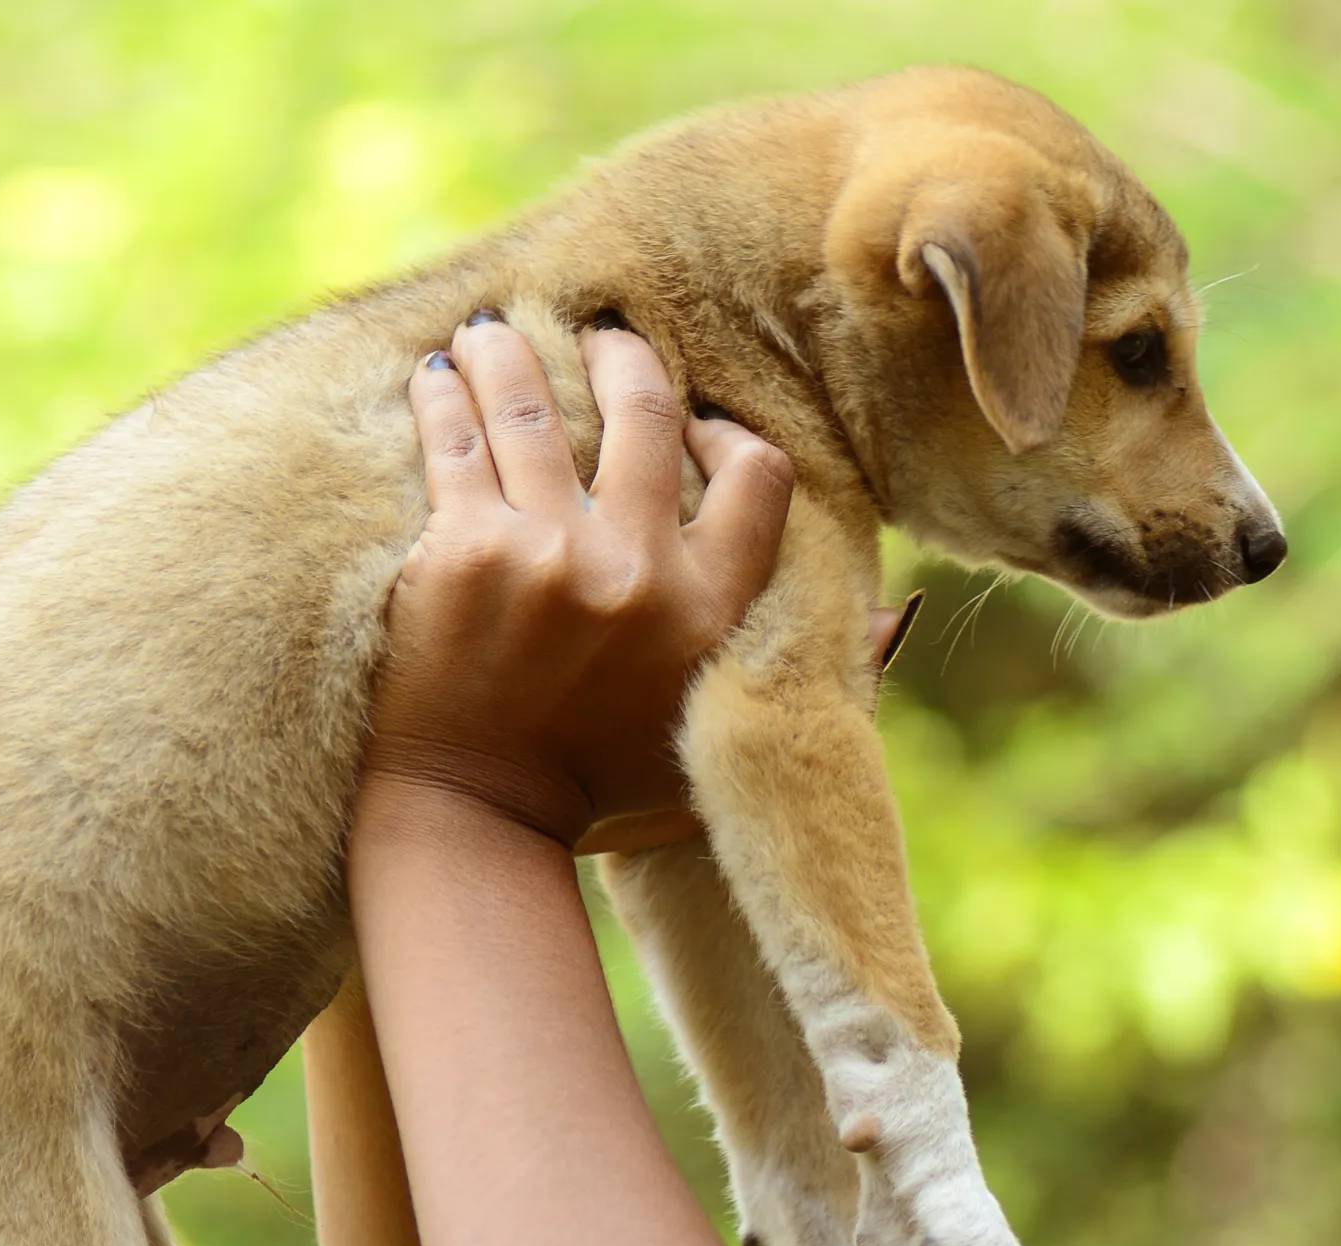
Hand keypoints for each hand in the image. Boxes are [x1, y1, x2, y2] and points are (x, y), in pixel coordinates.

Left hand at [366, 312, 795, 847]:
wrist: (478, 820)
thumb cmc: (601, 793)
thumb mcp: (727, 741)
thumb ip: (808, 676)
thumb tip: (902, 611)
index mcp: (709, 611)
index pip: (756, 478)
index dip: (726, 436)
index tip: (694, 422)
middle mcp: (636, 573)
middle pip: (644, 416)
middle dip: (623, 359)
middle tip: (602, 338)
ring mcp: (545, 555)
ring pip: (533, 408)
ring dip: (514, 354)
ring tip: (498, 330)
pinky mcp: (459, 553)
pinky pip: (454, 441)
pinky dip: (443, 395)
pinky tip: (439, 373)